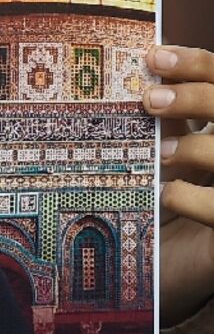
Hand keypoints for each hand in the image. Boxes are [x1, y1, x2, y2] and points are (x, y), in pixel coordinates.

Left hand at [144, 45, 213, 325]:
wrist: (158, 276)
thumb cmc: (158, 209)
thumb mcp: (163, 159)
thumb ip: (164, 119)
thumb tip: (137, 64)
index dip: (194, 63)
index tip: (153, 56)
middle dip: (195, 96)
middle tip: (150, 100)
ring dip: (195, 146)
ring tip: (162, 155)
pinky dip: (191, 196)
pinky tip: (167, 195)